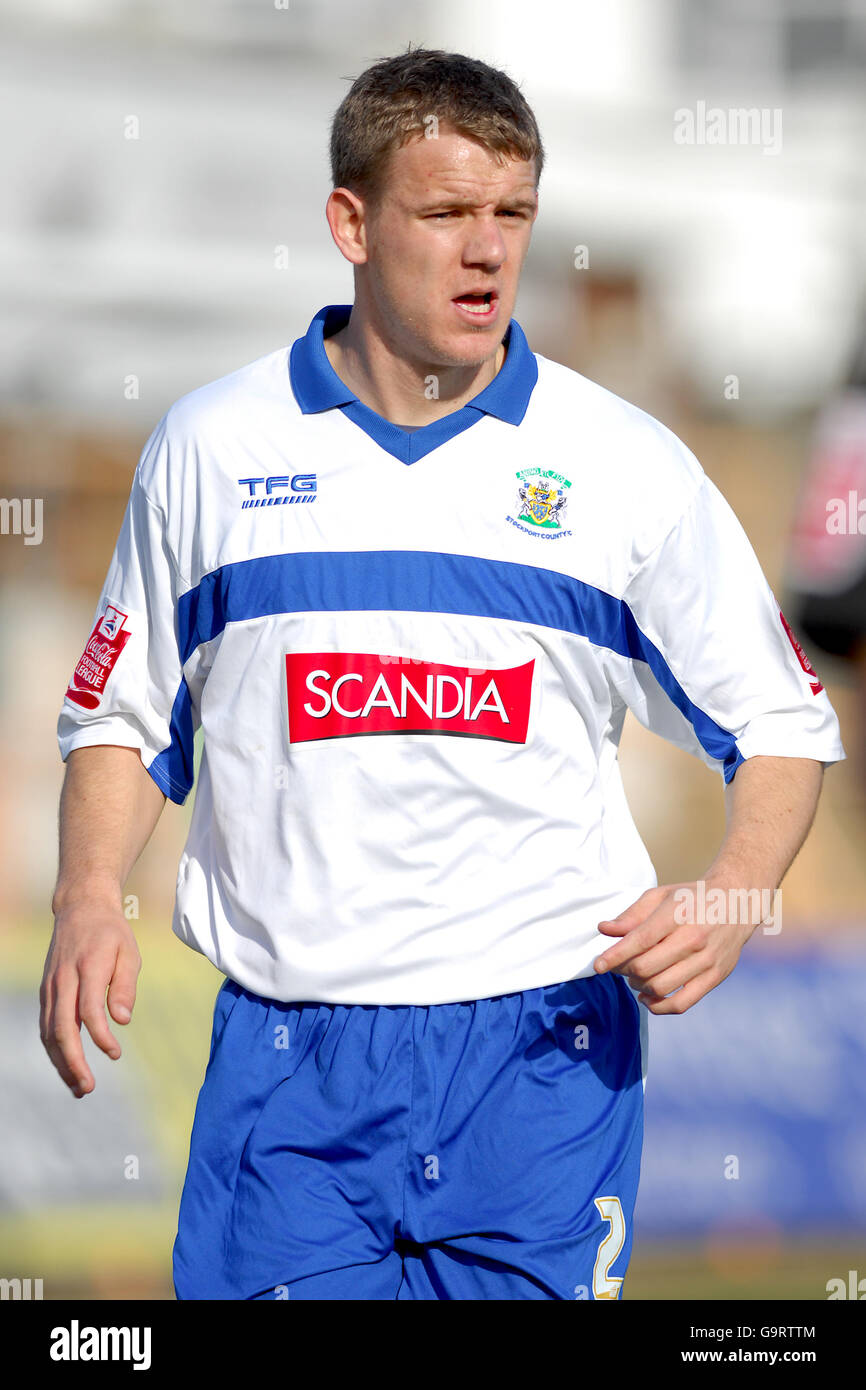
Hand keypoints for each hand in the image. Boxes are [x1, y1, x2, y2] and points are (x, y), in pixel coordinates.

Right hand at [40, 898, 140, 1097]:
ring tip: (79, 1087)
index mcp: (88, 967)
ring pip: (49, 1032)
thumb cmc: (110, 934)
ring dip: (61, 1062)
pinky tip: (68, 1066)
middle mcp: (64, 979)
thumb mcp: (129, 952)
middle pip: (62, 1027)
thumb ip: (126, 985)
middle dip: (73, 1061)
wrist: (80, 909)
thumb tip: (122, 1020)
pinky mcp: (46, 992)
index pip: (89, 1009)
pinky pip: (47, 1026)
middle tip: (88, 1087)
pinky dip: (55, 1050)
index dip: (100, 1036)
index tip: (115, 1053)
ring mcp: (51, 986)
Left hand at [593, 880, 758, 1013]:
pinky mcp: (716, 977)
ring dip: (639, 986)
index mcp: (678, 913)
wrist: (737, 902)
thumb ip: (632, 914)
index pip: (640, 940)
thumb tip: (604, 929)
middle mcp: (694, 938)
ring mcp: (707, 960)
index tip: (598, 966)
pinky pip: (683, 1003)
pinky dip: (659, 1006)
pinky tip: (647, 996)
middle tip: (619, 966)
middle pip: (646, 967)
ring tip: (634, 977)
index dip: (614, 956)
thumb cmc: (692, 898)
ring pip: (661, 986)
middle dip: (624, 970)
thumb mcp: (660, 896)